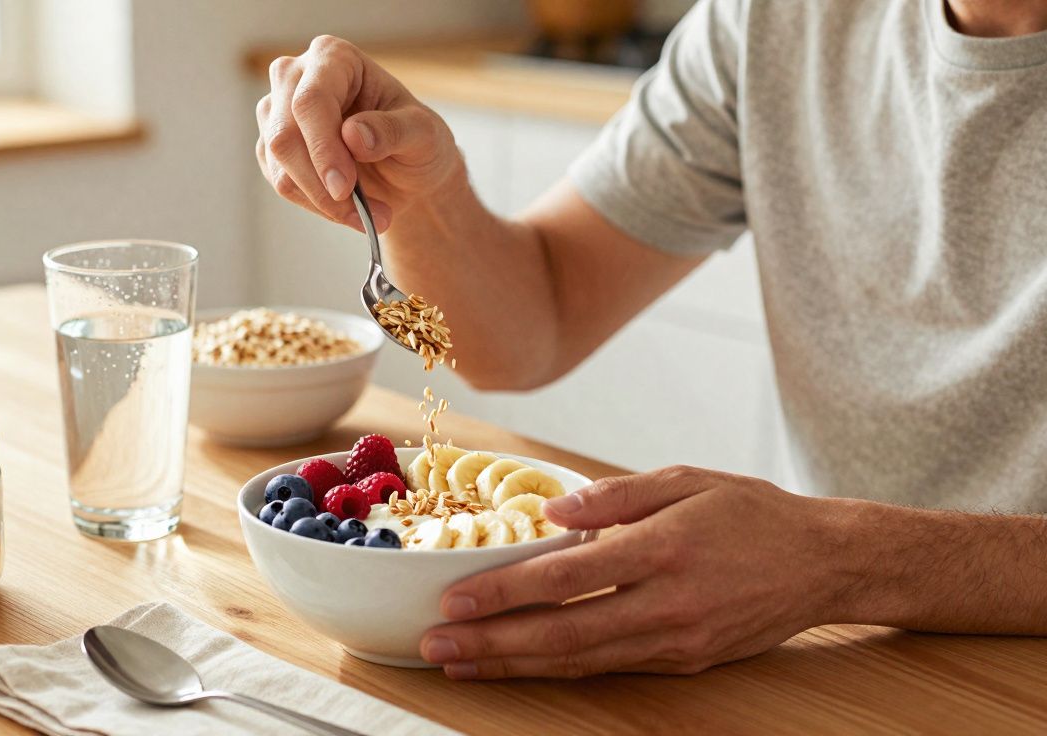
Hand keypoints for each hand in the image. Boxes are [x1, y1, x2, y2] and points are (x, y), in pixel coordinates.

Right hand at [256, 35, 462, 232]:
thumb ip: (393, 130)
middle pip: (284, 136)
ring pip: (280, 167)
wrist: (406, 169)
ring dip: (324, 202)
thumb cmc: (416, 140)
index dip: (323, 147)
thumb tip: (353, 136)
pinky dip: (317, 206)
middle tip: (362, 215)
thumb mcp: (423, 134)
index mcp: (334, 58)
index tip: (345, 188)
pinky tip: (348, 210)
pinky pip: (283, 185)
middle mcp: (296, 78)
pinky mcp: (271, 148)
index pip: (310, 100)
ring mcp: (277, 113)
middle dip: (321, 185)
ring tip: (369, 216)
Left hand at [420, 466, 851, 677]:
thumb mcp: (686, 480)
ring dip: (515, 665)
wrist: (824, 564)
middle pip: (562, 632)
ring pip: (580, 660)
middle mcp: (667, 604)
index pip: (565, 576)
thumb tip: (552, 510)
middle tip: (438, 645)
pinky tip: (522, 666)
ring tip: (463, 663)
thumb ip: (615, 495)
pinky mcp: (683, 662)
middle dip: (493, 642)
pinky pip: (609, 668)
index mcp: (663, 548)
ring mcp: (676, 641)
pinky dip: (559, 670)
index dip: (504, 591)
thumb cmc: (751, 515)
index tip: (455, 598)